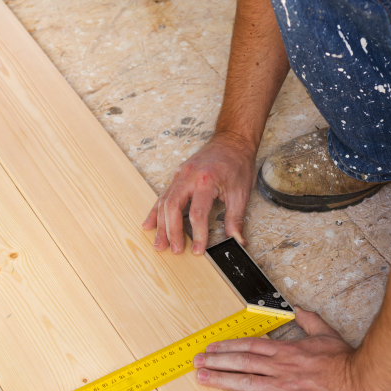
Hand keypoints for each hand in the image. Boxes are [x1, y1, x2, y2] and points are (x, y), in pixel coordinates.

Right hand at [142, 131, 256, 254]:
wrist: (232, 141)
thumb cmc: (237, 164)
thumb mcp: (241, 193)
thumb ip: (235, 219)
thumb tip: (237, 241)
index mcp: (206, 181)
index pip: (197, 213)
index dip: (197, 234)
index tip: (198, 249)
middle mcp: (189, 177)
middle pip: (174, 208)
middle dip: (172, 231)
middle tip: (174, 250)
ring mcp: (180, 175)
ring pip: (165, 202)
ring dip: (160, 225)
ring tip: (159, 244)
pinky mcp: (177, 176)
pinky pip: (163, 195)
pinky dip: (155, 212)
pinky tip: (149, 225)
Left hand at [193, 308, 369, 390]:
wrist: (362, 382)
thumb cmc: (345, 361)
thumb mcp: (326, 333)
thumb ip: (309, 321)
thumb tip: (298, 309)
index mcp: (288, 350)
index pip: (251, 346)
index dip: (228, 346)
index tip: (212, 347)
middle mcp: (282, 367)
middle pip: (242, 362)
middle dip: (216, 361)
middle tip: (196, 361)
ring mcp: (285, 387)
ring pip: (246, 381)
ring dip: (220, 379)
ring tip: (201, 377)